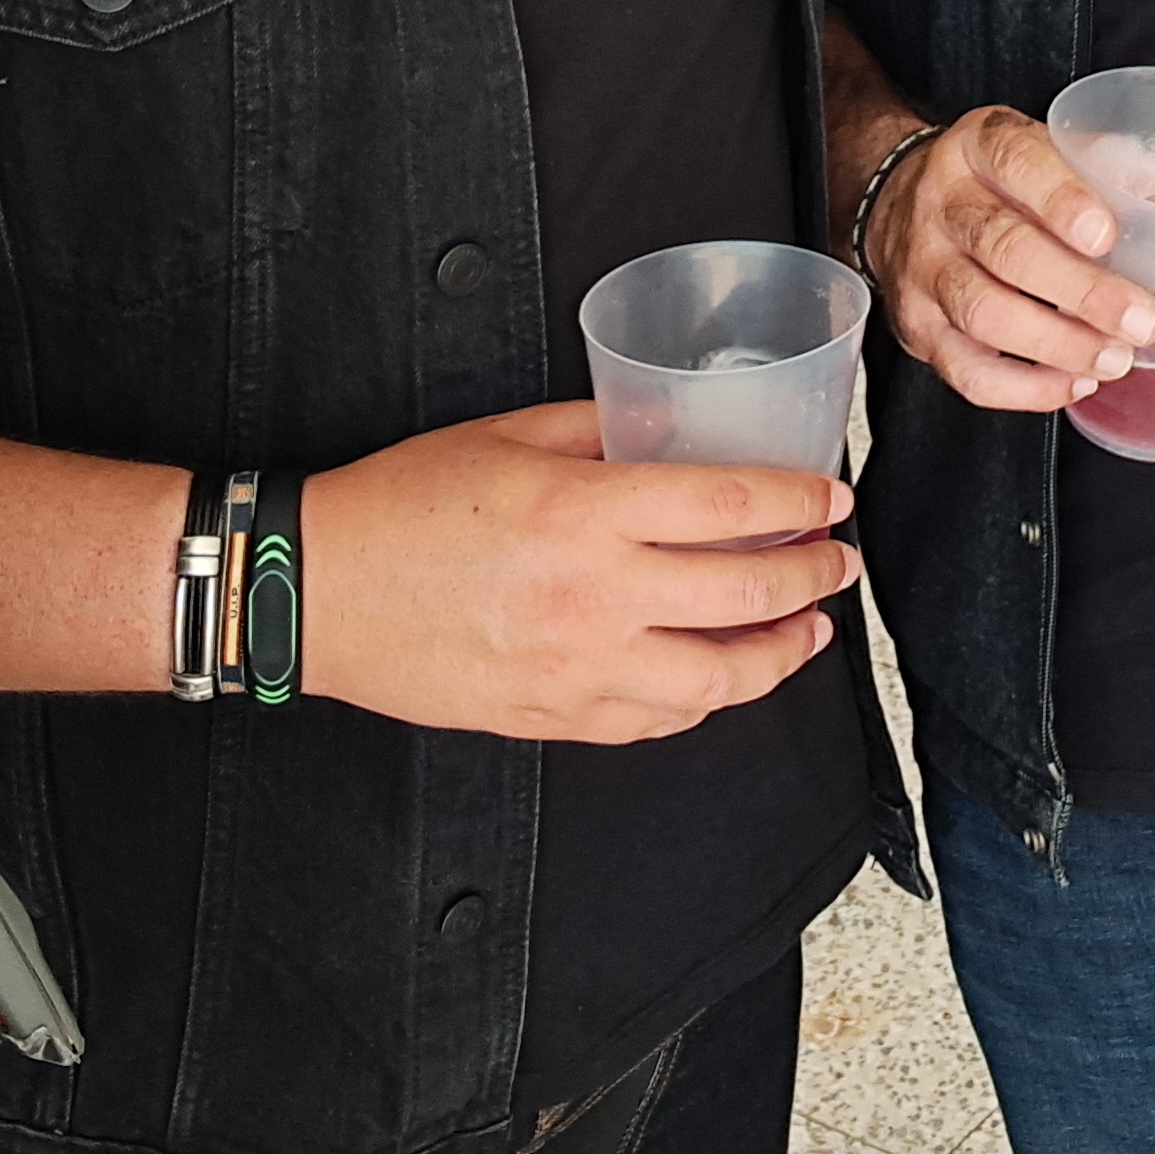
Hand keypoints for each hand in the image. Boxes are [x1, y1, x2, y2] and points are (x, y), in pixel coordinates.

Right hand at [299, 404, 855, 743]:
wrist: (317, 591)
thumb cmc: (402, 503)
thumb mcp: (508, 436)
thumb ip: (602, 432)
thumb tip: (676, 432)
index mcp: (587, 511)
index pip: (733, 505)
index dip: (800, 501)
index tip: (832, 500)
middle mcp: (595, 595)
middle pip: (748, 594)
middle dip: (814, 578)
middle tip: (837, 564)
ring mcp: (577, 668)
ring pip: (718, 681)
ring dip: (779, 654)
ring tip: (804, 630)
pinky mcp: (553, 717)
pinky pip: (656, 721)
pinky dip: (704, 700)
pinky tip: (721, 676)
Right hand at [863, 105, 1154, 412]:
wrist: (899, 199)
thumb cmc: (997, 180)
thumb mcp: (1047, 147)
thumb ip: (1119, 169)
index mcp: (980, 146)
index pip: (1016, 162)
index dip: (1061, 200)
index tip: (1107, 235)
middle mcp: (943, 204)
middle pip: (1006, 249)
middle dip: (1080, 292)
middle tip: (1141, 320)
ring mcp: (924, 268)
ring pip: (983, 312)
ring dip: (1057, 344)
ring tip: (1114, 358)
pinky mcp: (918, 327)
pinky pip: (966, 370)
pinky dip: (1023, 388)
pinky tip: (1071, 384)